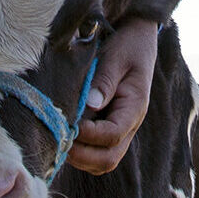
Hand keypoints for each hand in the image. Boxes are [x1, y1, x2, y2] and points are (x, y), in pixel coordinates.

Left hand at [67, 16, 160, 173]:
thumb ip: (105, 81)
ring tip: (60, 141)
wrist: (138, 37)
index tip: (71, 125)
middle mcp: (130, 123)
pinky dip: (82, 152)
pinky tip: (65, 137)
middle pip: (110, 157)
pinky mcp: (110, 125)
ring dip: (81, 158)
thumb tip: (90, 104)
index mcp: (135, 107)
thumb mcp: (117, 57)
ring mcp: (121, 127)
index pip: (114, 135)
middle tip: (60, 142)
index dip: (90, 136)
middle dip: (83, 155)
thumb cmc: (128, 45)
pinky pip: (98, 150)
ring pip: (103, 159)